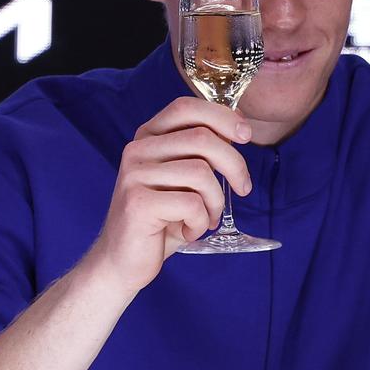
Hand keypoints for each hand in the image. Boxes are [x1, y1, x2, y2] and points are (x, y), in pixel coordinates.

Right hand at [81, 96, 253, 294]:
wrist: (122, 262)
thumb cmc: (161, 219)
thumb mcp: (183, 179)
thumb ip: (201, 152)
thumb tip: (241, 127)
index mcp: (148, 137)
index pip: (186, 107)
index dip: (223, 116)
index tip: (246, 135)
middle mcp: (137, 150)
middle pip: (202, 139)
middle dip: (235, 165)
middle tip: (243, 189)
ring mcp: (135, 175)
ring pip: (201, 173)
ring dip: (216, 202)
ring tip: (206, 218)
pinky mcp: (138, 203)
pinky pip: (192, 204)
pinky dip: (201, 222)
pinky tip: (188, 232)